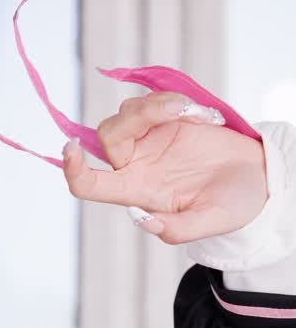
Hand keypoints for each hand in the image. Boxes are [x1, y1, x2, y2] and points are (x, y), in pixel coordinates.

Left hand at [63, 91, 268, 243]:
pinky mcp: (167, 119)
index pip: (90, 184)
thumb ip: (177, 230)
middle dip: (136, 118)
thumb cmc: (233, 205)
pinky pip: (153, 98)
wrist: (258, 178)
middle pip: (108, 136)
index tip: (70, 147)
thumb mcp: (210, 222)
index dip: (74, 169)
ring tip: (197, 115)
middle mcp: (137, 165)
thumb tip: (142, 220)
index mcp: (138, 192)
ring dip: (159, 104)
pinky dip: (174, 99)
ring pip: (128, 112)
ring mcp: (150, 140)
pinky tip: (201, 115)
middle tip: (179, 111)